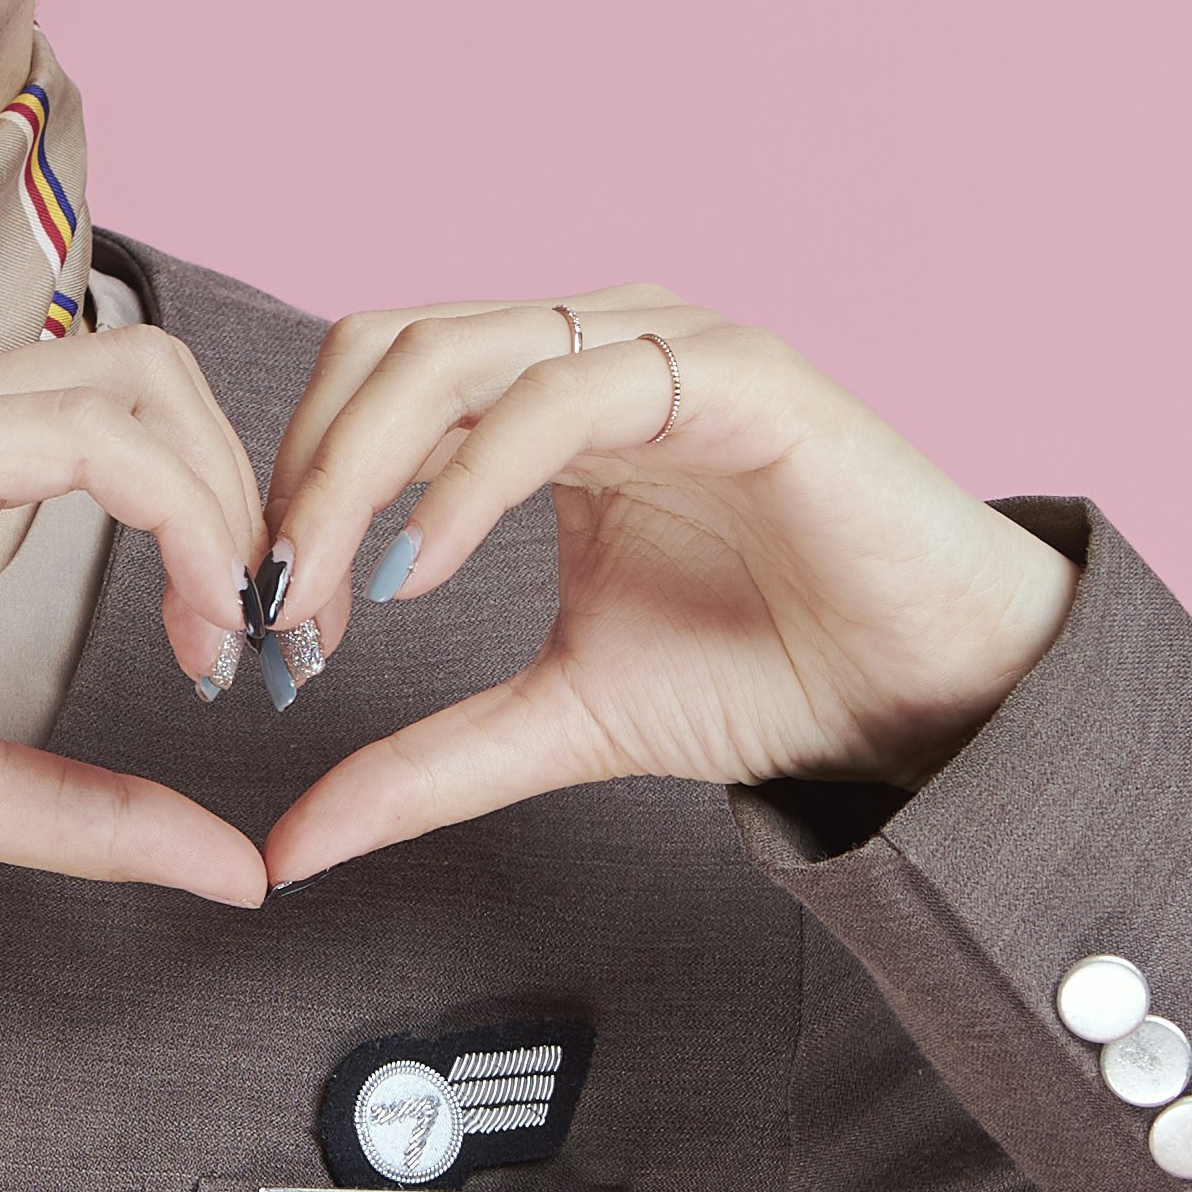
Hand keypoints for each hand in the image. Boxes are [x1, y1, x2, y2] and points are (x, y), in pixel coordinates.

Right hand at [0, 330, 276, 939]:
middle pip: (149, 370)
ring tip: (230, 632)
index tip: (242, 646)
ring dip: (219, 506)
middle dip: (240, 490)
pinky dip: (172, 515)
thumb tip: (236, 868)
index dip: (216, 508)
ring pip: (130, 386)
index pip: (123, 408)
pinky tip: (189, 618)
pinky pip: (77, 440)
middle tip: (264, 632)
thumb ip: (96, 812)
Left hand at [250, 289, 1075, 888]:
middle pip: (384, 348)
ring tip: (332, 594)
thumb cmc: (766, 675)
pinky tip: (421, 566)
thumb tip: (290, 845)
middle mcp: (590, 348)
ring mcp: (660, 346)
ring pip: (454, 352)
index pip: (367, 386)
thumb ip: (425, 765)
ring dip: (361, 474)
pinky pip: (564, 391)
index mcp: (539, 398)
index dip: (294, 491)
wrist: (926, 696)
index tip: (265, 621)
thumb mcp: (558, 721)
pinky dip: (471, 475)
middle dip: (303, 477)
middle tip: (273, 604)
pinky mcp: (732, 372)